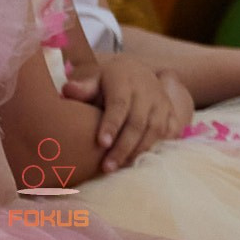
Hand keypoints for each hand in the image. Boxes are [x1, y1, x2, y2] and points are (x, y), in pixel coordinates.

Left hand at [63, 52, 191, 172]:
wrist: (137, 72)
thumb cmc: (108, 82)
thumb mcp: (95, 79)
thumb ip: (83, 87)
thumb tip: (68, 90)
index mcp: (125, 82)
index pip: (120, 104)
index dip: (112, 124)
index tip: (101, 143)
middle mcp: (147, 91)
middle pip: (138, 122)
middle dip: (123, 147)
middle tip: (107, 167)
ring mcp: (162, 102)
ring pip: (155, 129)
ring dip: (138, 150)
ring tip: (120, 167)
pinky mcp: (171, 111)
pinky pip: (170, 130)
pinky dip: (159, 145)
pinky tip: (142, 159)